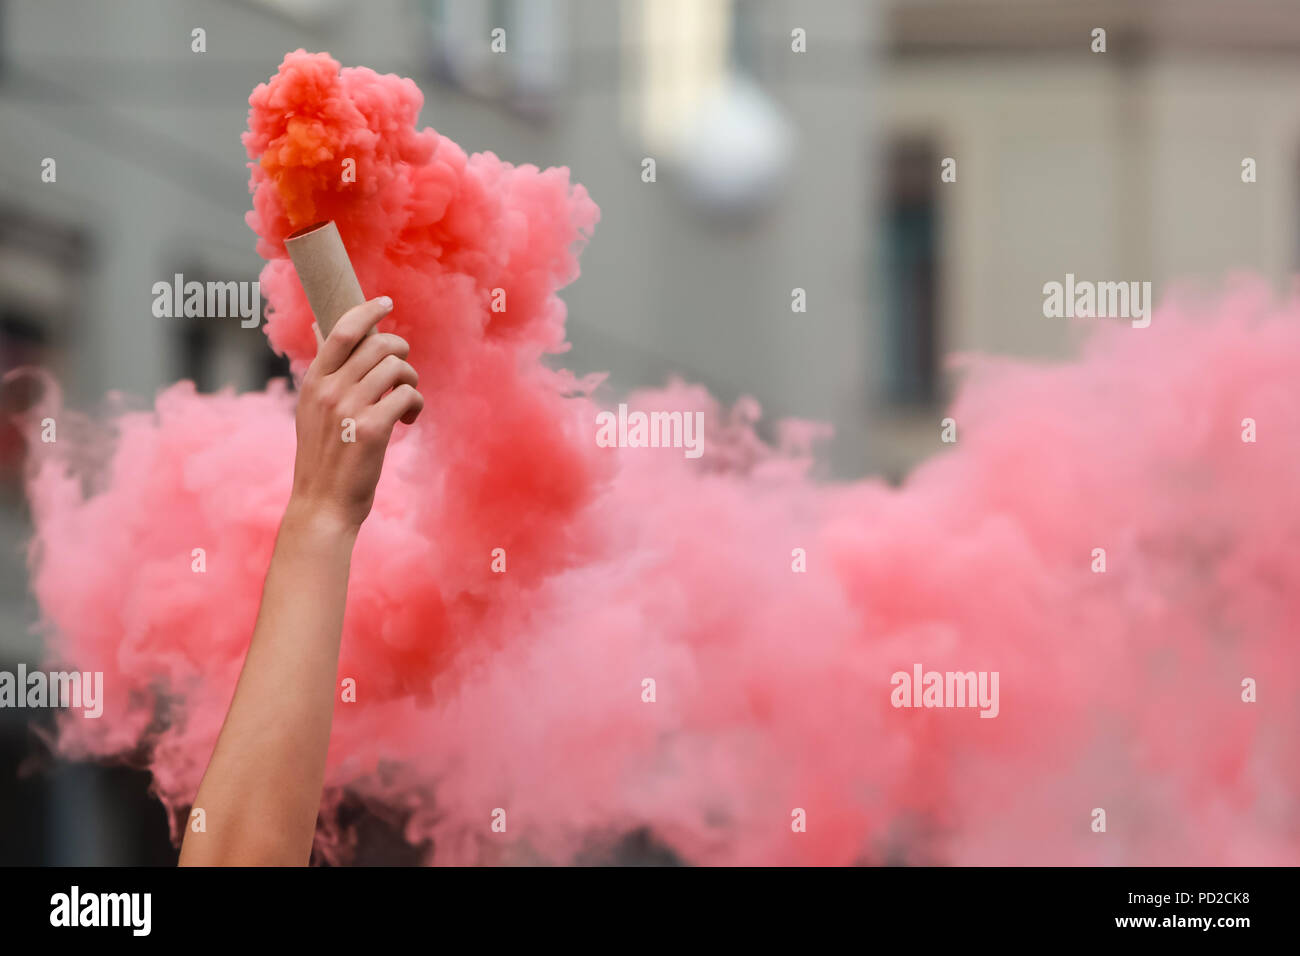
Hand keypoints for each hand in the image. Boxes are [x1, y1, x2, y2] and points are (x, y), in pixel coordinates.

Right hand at [287, 296, 423, 531]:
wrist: (323, 504)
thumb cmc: (323, 456)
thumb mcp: (311, 408)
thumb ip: (322, 371)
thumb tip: (321, 326)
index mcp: (313, 382)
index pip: (341, 329)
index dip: (367, 311)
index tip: (386, 302)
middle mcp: (329, 390)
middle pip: (378, 345)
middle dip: (401, 352)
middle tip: (403, 373)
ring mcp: (349, 409)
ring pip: (397, 367)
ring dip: (410, 380)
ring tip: (405, 401)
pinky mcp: (373, 429)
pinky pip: (408, 395)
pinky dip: (415, 404)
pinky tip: (407, 419)